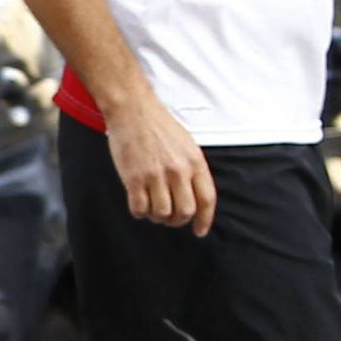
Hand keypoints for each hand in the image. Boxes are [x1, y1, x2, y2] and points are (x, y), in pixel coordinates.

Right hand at [109, 92, 214, 235]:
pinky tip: (138, 203)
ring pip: (162, 214)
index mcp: (194, 162)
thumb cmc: (159, 126)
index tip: (199, 231)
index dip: (204, 220)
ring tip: (151, 207)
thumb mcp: (187, 145)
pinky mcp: (134, 178)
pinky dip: (139, 212)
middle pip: (185, 212)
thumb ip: (192, 170)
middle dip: (177, 220)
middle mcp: (177, 170)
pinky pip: (139, 208)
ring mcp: (155, 175)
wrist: (133, 110)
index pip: (206, 199)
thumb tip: (194, 197)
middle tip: (169, 217)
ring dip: (156, 217)